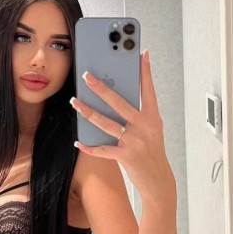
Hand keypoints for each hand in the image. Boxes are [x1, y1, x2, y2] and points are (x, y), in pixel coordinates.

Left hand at [70, 50, 173, 196]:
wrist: (158, 180)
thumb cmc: (151, 151)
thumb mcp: (151, 128)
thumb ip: (138, 113)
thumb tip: (118, 96)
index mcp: (152, 116)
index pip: (148, 89)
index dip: (145, 71)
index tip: (141, 53)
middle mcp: (144, 126)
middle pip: (119, 102)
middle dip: (101, 88)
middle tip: (87, 75)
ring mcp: (135, 141)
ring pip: (106, 123)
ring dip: (87, 112)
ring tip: (74, 101)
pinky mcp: (126, 156)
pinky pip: (103, 149)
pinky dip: (89, 146)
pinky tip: (78, 142)